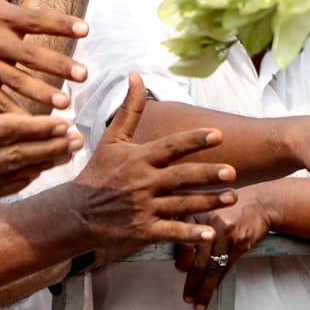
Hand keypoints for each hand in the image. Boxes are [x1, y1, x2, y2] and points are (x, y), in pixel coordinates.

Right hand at [0, 0, 88, 111]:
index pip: (36, 18)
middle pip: (31, 55)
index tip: (86, 29)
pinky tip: (34, 128)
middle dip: (58, 66)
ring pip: (17, 83)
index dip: (61, 23)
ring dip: (42, 94)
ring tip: (65, 105)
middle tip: (83, 75)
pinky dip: (15, 115)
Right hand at [0, 21, 80, 219]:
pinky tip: (33, 174)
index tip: (61, 117)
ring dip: (38, 166)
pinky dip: (15, 183)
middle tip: (77, 138)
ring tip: (65, 155)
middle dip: (47, 147)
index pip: (2, 130)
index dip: (35, 124)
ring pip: (6, 178)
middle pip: (13, 156)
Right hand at [71, 75, 235, 253]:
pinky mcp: (144, 231)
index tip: (218, 135)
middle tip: (232, 172)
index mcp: (139, 159)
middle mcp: (143, 183)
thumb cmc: (99, 172)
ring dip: (208, 202)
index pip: (170, 147)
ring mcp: (144, 208)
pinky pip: (171, 232)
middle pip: (181, 177)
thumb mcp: (112, 139)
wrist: (76, 212)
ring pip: (182, 205)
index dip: (194, 140)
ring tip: (232, 197)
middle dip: (207, 175)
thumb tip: (136, 75)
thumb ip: (129, 109)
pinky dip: (190, 234)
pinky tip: (211, 234)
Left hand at [175, 189, 273, 309]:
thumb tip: (180, 260)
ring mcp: (227, 236)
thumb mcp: (205, 211)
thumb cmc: (228, 209)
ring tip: (197, 303)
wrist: (260, 204)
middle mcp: (212, 225)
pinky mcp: (240, 245)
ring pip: (213, 267)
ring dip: (204, 288)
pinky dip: (218, 282)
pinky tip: (211, 292)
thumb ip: (191, 230)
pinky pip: (226, 267)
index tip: (178, 270)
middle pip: (199, 258)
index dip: (182, 259)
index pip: (185, 241)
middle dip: (192, 281)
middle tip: (187, 297)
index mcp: (197, 215)